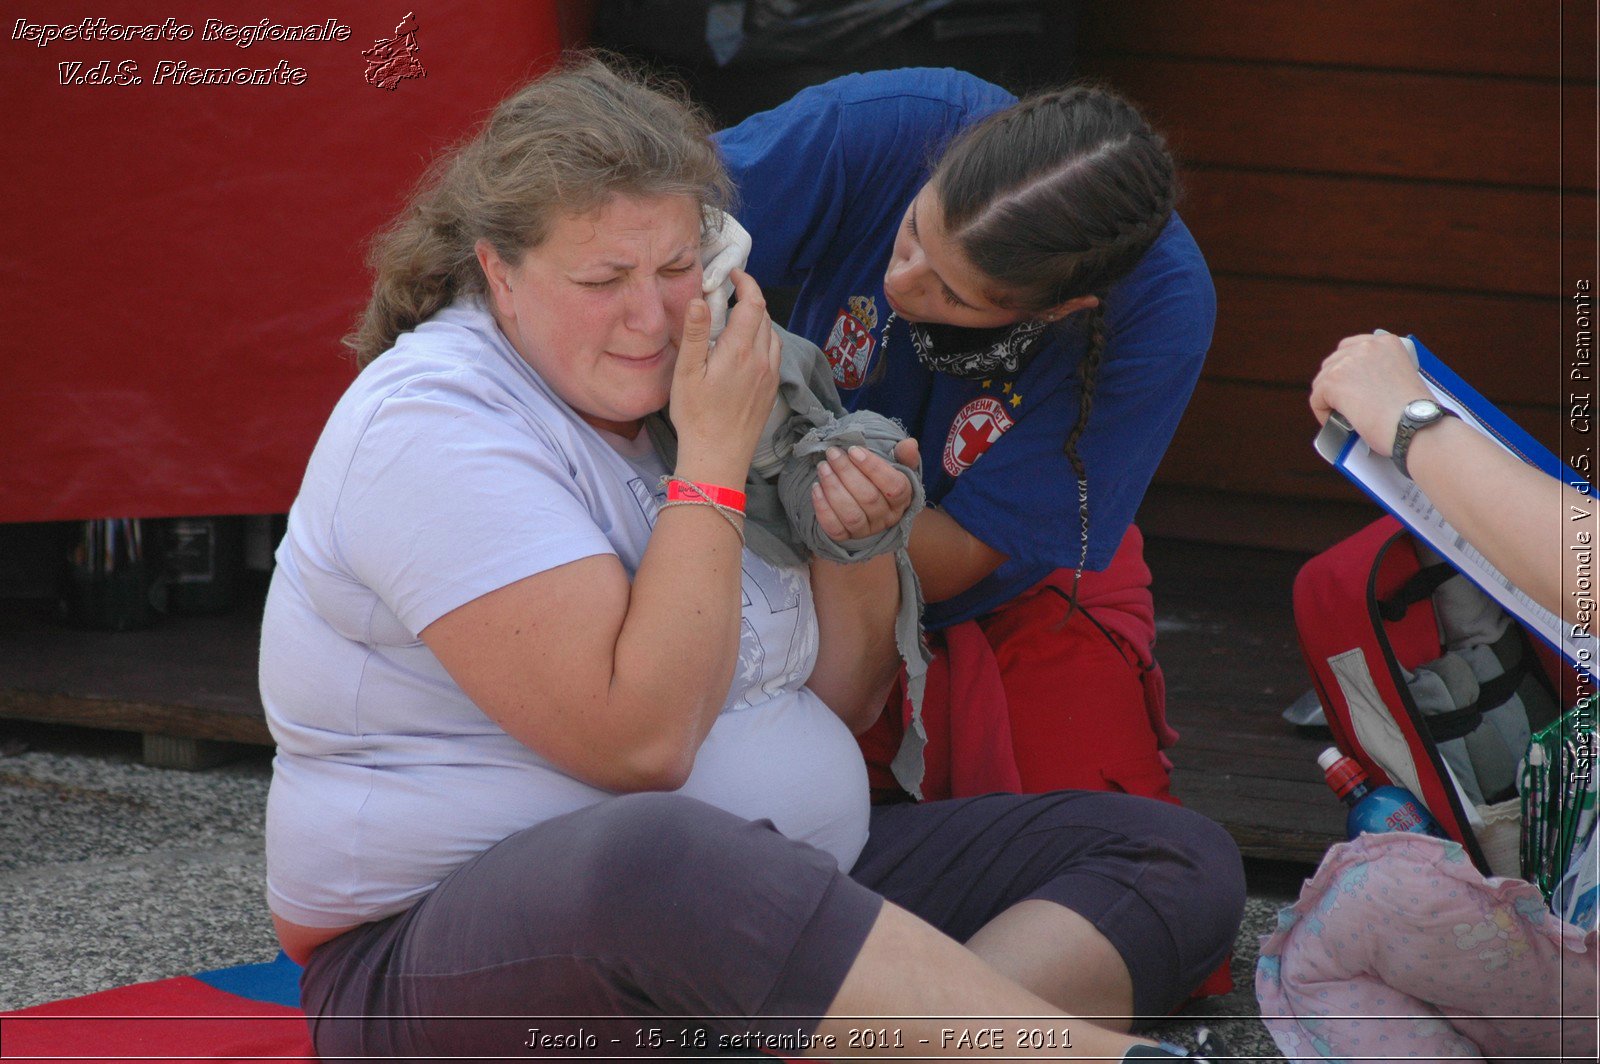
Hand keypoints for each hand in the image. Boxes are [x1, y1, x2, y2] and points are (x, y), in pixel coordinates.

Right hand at [670, 268, 780, 480]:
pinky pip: (773, 354)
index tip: (733, 274)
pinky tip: (744, 349)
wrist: (718, 457)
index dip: (746, 282)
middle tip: (728, 295)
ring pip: (771, 334)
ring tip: (735, 320)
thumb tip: (700, 299)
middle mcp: (762, 360)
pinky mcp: (771, 390)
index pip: (754, 302)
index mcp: (740, 351)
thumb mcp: (687, 373)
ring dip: (757, 320)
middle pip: (764, 315)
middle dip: (749, 298)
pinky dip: (762, 340)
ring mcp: (770, 376)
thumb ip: (695, 333)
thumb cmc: (697, 417)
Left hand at [812, 437, 920, 540]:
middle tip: (832, 454)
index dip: (873, 467)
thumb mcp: (897, 467)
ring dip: (834, 489)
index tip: (853, 450)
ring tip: (823, 468)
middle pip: (869, 498)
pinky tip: (816, 488)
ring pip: (851, 514)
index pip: (894, 486)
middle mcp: (887, 518)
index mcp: (903, 499)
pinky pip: (835, 529)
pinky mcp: (847, 538)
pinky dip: (823, 509)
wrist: (869, 510)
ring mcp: (867, 530)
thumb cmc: (882, 481)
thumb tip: (910, 443)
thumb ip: (904, 456)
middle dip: (847, 472)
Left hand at [1309, 333, 1434, 455]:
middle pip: (1333, 363)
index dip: (1347, 370)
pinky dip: (1323, 413)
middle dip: (1336, 385)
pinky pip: (1316, 399)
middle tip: (1344, 405)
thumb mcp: (1402, 377)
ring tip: (1343, 417)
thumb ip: (1379, 371)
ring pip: (1322, 381)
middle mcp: (1366, 346)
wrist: (1416, 426)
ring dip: (1329, 400)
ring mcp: (1348, 362)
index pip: (1351, 347)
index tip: (1351, 386)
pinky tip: (1336, 423)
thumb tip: (1357, 383)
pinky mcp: (1333, 381)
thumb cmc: (1415, 413)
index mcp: (1386, 342)